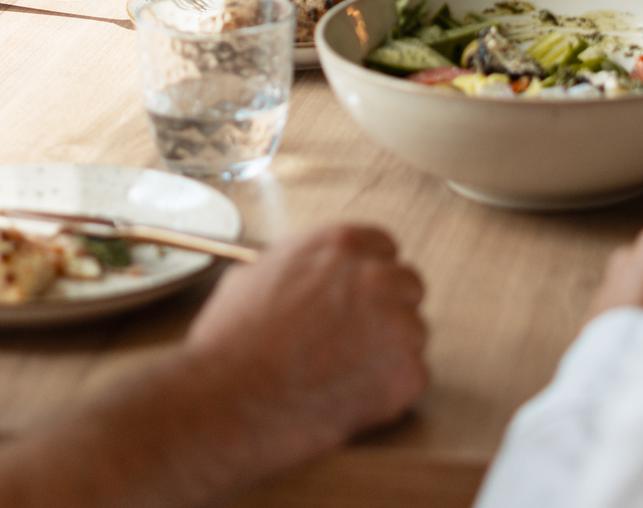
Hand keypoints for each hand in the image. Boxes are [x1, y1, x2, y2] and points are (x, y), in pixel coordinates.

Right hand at [179, 225, 428, 471]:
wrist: (229, 398)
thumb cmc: (231, 342)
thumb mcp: (254, 275)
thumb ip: (298, 266)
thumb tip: (305, 274)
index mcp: (340, 244)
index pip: (383, 247)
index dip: (367, 275)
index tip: (358, 296)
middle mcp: (377, 277)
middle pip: (407, 286)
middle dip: (386, 310)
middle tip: (353, 339)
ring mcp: (399, 326)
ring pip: (413, 334)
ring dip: (388, 351)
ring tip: (344, 373)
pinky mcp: (407, 374)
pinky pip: (412, 378)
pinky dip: (389, 391)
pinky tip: (350, 397)